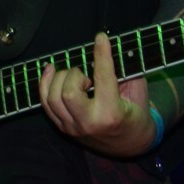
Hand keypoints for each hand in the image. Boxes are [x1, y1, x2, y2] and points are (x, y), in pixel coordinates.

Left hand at [37, 32, 155, 157]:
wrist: (129, 145)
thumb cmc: (135, 115)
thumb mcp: (138, 93)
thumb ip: (125, 71)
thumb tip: (108, 47)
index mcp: (111, 114)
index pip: (103, 78)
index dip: (102, 54)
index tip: (101, 38)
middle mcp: (89, 123)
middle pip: (68, 93)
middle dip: (75, 75)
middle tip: (86, 76)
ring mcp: (73, 128)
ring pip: (53, 98)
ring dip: (61, 79)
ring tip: (75, 77)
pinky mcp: (63, 127)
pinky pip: (46, 104)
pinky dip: (45, 84)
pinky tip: (51, 71)